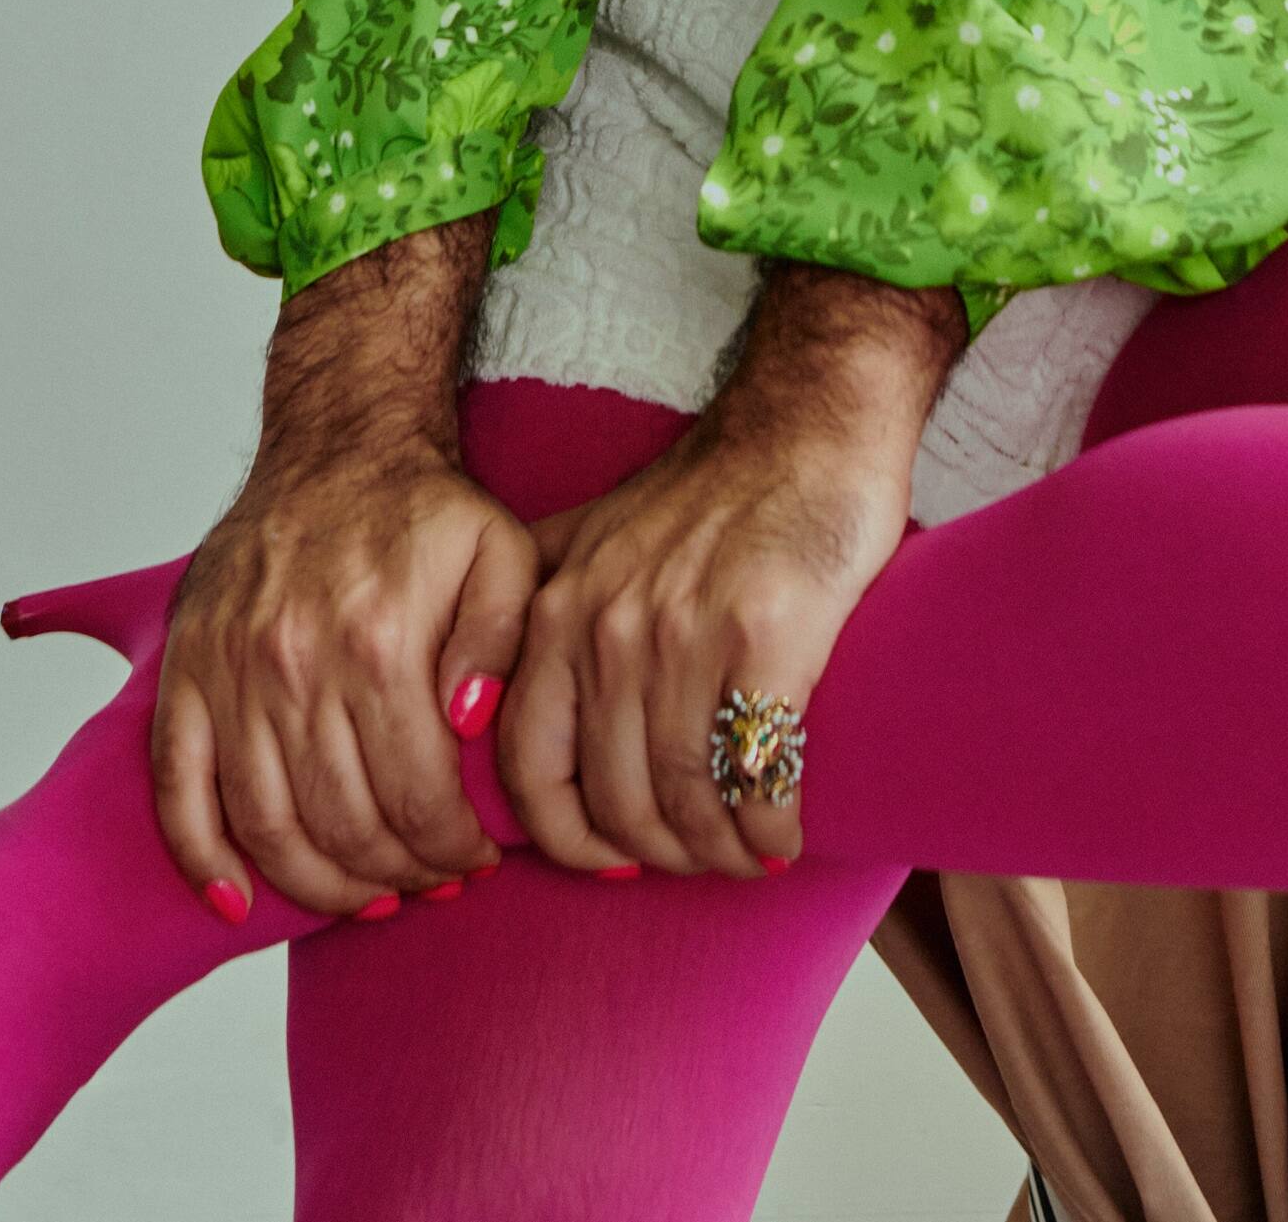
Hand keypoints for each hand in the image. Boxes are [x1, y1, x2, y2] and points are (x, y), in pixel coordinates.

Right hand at [153, 437, 533, 917]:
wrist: (337, 443)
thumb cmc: (421, 509)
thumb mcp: (501, 553)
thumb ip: (500, 641)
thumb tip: (468, 724)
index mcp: (379, 638)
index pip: (417, 798)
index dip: (451, 850)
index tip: (473, 861)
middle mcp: (296, 660)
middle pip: (345, 825)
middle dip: (395, 875)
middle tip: (426, 881)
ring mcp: (231, 669)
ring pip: (267, 826)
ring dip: (318, 885)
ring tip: (362, 894)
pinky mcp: (185, 669)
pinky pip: (178, 788)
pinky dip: (203, 859)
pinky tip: (238, 901)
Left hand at [499, 263, 961, 879]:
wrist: (805, 423)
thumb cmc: (708, 492)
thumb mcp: (593, 536)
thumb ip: (541, 605)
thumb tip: (482, 698)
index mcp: (558, 611)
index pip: (529, 770)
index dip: (567, 839)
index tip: (609, 862)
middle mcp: (608, 627)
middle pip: (614, 800)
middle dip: (658, 854)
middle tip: (696, 863)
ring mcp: (683, 634)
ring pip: (684, 799)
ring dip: (718, 852)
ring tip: (743, 855)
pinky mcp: (765, 638)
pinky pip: (755, 776)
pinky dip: (767, 828)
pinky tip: (780, 834)